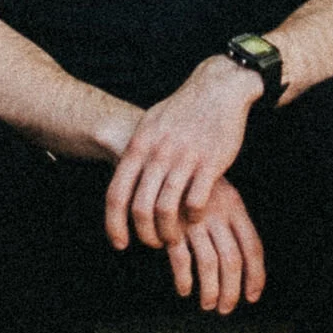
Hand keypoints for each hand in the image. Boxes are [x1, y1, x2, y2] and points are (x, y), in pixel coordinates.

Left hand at [104, 55, 258, 253]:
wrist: (218, 89)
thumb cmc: (182, 110)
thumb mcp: (150, 125)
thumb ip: (136, 153)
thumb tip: (122, 180)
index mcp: (139, 146)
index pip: (116, 195)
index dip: (114, 225)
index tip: (119, 244)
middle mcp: (157, 154)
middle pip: (140, 209)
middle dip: (145, 235)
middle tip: (153, 243)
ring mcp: (184, 159)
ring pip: (167, 210)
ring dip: (169, 232)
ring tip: (173, 238)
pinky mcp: (209, 164)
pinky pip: (195, 202)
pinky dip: (193, 218)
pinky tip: (195, 218)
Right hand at [163, 177, 265, 314]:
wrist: (159, 158)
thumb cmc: (191, 182)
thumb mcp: (217, 194)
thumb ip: (229, 222)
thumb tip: (241, 263)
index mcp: (235, 205)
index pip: (252, 246)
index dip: (255, 275)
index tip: (252, 297)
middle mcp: (217, 213)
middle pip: (232, 260)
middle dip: (232, 290)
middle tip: (226, 310)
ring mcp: (194, 219)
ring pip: (209, 263)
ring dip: (211, 290)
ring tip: (209, 305)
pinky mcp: (170, 224)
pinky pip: (181, 259)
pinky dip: (184, 279)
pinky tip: (185, 291)